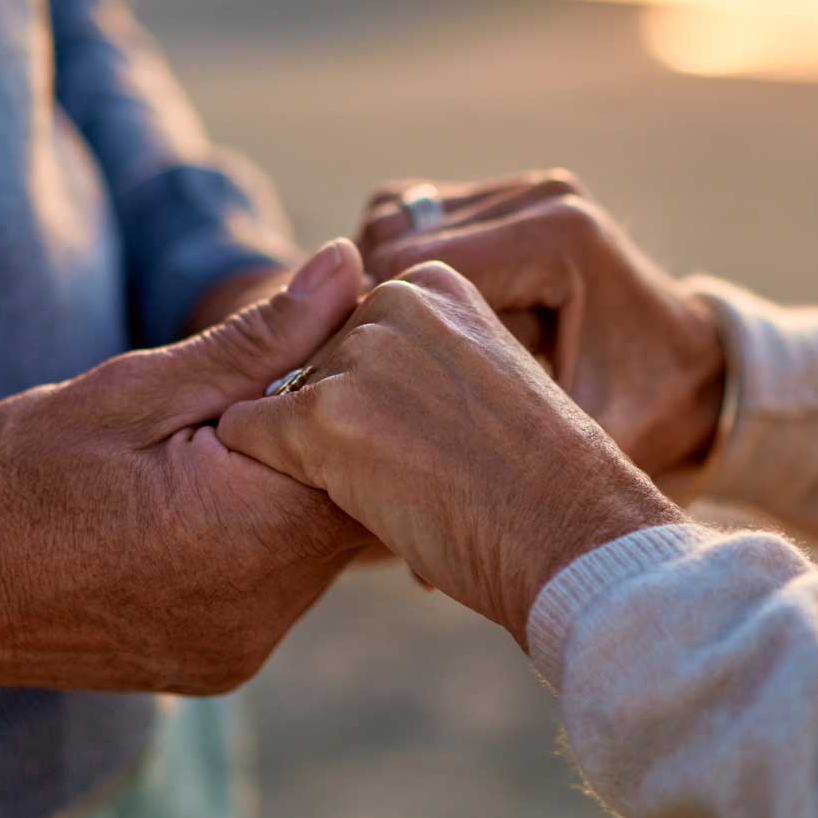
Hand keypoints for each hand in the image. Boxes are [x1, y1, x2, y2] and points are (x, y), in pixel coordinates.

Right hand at [0, 240, 371, 700]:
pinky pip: (277, 583)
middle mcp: (262, 610)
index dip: (357, 386)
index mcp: (249, 534)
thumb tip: (349, 269)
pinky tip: (205, 496)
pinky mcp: (220, 663)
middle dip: (330, 435)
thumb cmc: (15, 472)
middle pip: (356, 503)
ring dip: (297, 486)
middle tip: (268, 383)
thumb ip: (261, 339)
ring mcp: (241, 647)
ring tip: (224, 439)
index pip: (370, 449)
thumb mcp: (139, 387)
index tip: (317, 345)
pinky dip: (262, 533)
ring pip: (320, 545)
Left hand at [217, 262, 685, 647]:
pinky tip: (352, 499)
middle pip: (309, 364)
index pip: (350, 330)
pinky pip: (245, 434)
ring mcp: (359, 355)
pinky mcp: (324, 414)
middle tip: (420, 469)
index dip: (375, 400)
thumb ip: (423, 350)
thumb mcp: (487, 382)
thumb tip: (350, 345)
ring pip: (277, 402)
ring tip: (404, 488)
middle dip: (338, 424)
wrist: (571, 534)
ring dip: (313, 455)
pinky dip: (272, 475)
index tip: (438, 435)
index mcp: (435, 283)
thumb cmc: (538, 480)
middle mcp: (393, 300)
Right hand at [356, 172, 724, 480]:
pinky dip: (393, 271)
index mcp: (558, 240)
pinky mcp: (516, 198)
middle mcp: (542, 196)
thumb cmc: (651, 424)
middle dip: (349, 313)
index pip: (407, 267)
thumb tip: (402, 572)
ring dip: (365, 288)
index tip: (325, 402)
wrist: (705, 376)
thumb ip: (500, 478)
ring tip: (359, 367)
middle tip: (329, 389)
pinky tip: (391, 338)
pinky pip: (418, 219)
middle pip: (389, 236)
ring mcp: (529, 188)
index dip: (351, 336)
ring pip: (393, 219)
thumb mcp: (579, 451)